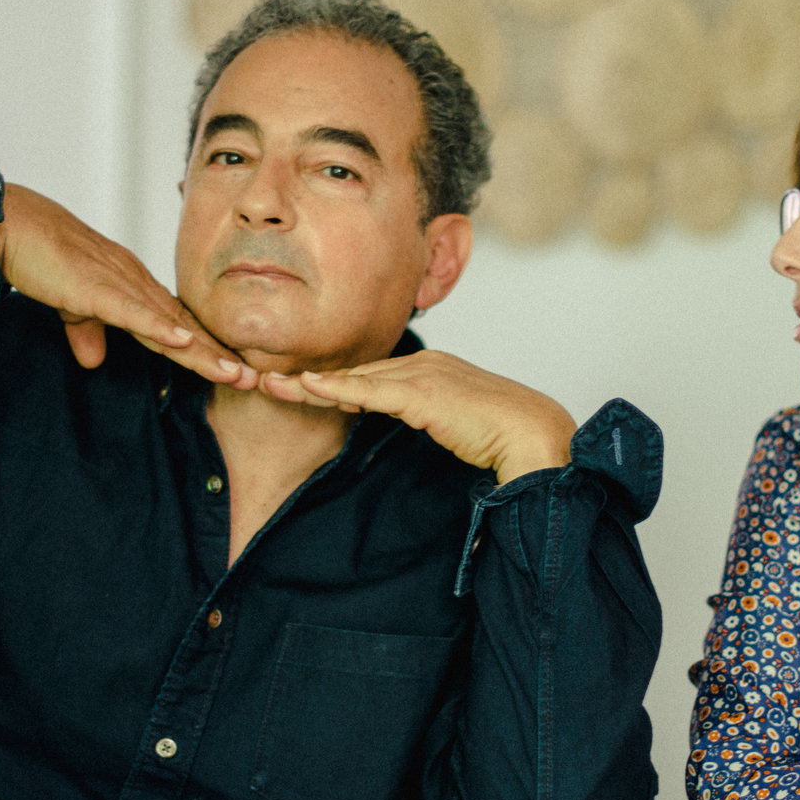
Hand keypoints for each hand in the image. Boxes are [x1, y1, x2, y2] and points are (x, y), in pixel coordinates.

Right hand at [0, 185, 252, 386]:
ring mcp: (120, 285)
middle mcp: (137, 284)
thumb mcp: (71, 303)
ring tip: (233, 372)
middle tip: (252, 379)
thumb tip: (93, 361)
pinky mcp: (96, 289)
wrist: (14, 225)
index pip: (178, 324)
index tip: (232, 370)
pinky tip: (184, 342)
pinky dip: (159, 328)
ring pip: (169, 324)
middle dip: (218, 355)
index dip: (205, 349)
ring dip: (201, 351)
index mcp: (133, 288)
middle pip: (185, 327)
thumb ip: (87, 330)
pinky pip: (133, 312)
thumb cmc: (42, 258)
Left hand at [259, 350, 574, 482]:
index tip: (298, 387)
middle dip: (309, 378)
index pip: (373, 375)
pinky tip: (306, 387)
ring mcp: (424, 375)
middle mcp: (426, 363)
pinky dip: (336, 388)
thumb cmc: (505, 436)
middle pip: (356, 371)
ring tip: (269, 384)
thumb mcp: (458, 424)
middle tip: (266, 379)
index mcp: (434, 369)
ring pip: (356, 378)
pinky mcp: (423, 393)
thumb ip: (432, 420)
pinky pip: (370, 391)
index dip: (333, 382)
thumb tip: (414, 431)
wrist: (534, 435)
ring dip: (310, 383)